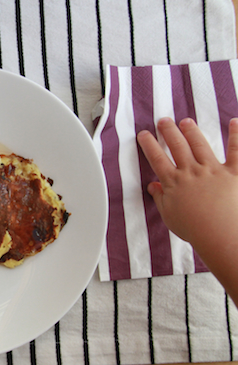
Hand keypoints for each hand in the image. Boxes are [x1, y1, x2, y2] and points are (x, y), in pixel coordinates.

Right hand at [137, 117, 237, 301]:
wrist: (219, 235)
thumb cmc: (195, 229)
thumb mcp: (169, 215)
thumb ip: (160, 198)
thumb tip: (153, 186)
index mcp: (173, 182)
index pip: (157, 158)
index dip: (149, 144)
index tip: (144, 135)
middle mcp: (191, 172)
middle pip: (177, 146)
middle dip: (168, 131)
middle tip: (163, 121)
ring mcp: (212, 170)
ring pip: (199, 145)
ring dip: (191, 131)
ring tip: (186, 121)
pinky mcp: (233, 173)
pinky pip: (235, 151)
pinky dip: (236, 135)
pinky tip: (234, 122)